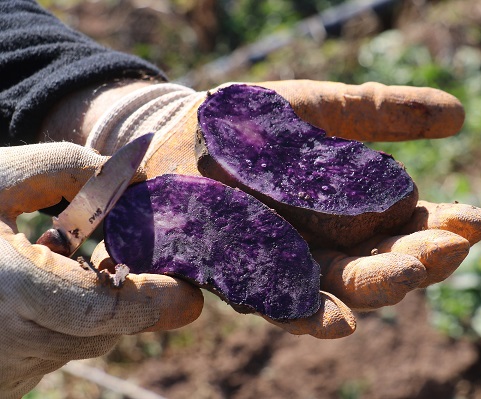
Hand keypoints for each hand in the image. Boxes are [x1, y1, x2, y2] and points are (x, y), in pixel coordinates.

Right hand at [0, 143, 202, 398]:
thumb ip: (67, 168)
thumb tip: (135, 179)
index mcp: (4, 291)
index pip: (99, 312)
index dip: (151, 303)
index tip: (191, 295)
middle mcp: (6, 341)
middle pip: (103, 328)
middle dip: (132, 295)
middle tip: (136, 255)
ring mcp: (4, 368)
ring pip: (84, 340)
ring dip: (100, 301)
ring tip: (75, 257)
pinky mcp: (4, 378)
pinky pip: (59, 348)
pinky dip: (72, 317)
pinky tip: (48, 281)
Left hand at [42, 79, 480, 338]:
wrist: (180, 132)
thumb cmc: (257, 120)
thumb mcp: (323, 109)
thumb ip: (382, 113)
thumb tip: (459, 114)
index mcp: (354, 210)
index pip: (409, 227)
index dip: (443, 227)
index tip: (476, 220)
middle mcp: (327, 245)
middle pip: (381, 264)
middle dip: (418, 259)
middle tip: (447, 248)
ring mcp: (287, 266)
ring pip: (339, 289)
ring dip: (375, 287)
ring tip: (408, 275)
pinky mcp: (242, 279)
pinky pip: (278, 304)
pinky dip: (308, 316)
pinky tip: (338, 323)